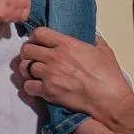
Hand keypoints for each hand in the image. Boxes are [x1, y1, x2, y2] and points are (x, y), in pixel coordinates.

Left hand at [0, 0, 29, 21]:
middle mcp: (15, 0)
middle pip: (6, 19)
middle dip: (0, 18)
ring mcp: (23, 2)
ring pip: (15, 19)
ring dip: (8, 18)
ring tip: (4, 11)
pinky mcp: (28, 3)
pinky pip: (23, 17)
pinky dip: (17, 17)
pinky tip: (12, 12)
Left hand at [19, 28, 133, 130]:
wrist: (109, 100)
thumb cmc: (109, 75)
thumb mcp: (103, 50)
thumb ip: (93, 39)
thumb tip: (89, 35)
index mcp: (67, 44)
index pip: (38, 33)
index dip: (36, 37)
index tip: (39, 42)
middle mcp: (54, 57)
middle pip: (27, 49)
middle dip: (29, 53)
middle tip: (34, 58)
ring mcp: (49, 75)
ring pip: (24, 67)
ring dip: (27, 70)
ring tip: (34, 73)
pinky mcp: (48, 92)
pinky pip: (28, 86)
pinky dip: (30, 87)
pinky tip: (38, 87)